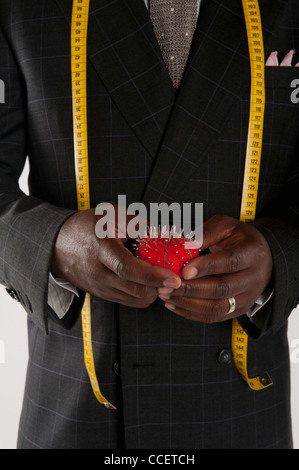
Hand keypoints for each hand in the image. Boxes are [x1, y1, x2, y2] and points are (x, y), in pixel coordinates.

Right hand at [51, 208, 180, 307]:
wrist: (59, 244)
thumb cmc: (89, 226)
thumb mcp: (113, 215)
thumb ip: (141, 225)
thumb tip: (168, 235)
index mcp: (100, 248)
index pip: (127, 268)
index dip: (153, 275)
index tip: (174, 278)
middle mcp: (98, 272)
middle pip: (134, 289)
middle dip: (160, 287)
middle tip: (177, 277)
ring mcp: (99, 287)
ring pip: (134, 299)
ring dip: (154, 292)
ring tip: (164, 277)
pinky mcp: (103, 295)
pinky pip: (129, 301)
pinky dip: (145, 295)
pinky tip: (151, 282)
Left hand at [158, 214, 272, 322]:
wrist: (261, 258)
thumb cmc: (239, 239)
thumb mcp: (225, 226)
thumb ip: (206, 234)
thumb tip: (184, 245)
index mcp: (252, 253)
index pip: (230, 262)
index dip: (207, 267)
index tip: (185, 270)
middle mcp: (254, 278)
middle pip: (223, 288)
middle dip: (192, 289)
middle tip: (168, 285)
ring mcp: (247, 297)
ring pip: (217, 307)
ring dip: (188, 303)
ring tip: (166, 295)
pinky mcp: (239, 309)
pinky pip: (214, 317)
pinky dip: (191, 313)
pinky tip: (174, 304)